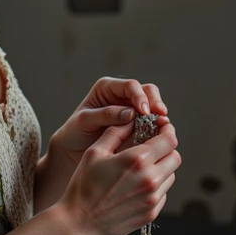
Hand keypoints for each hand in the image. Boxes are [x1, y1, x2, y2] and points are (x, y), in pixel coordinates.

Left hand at [49, 77, 169, 174]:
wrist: (72, 148)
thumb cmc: (75, 131)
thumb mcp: (84, 121)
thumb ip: (106, 115)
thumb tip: (131, 113)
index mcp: (107, 87)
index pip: (130, 85)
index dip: (140, 96)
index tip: (144, 111)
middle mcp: (122, 95)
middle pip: (147, 91)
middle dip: (155, 102)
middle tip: (160, 116)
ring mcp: (131, 109)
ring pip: (153, 105)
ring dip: (159, 115)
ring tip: (163, 126)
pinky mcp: (137, 124)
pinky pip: (151, 121)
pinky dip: (157, 127)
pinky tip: (160, 135)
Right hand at [56, 115, 180, 234]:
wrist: (79, 223)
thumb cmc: (83, 186)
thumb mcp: (95, 152)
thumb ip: (115, 132)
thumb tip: (131, 119)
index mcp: (137, 160)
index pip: (169, 139)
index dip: (167, 130)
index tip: (161, 127)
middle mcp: (150, 179)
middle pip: (175, 157)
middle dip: (166, 149)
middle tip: (152, 147)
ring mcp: (152, 198)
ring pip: (171, 176)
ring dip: (162, 168)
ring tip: (141, 168)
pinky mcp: (151, 213)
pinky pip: (163, 193)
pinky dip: (155, 186)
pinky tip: (136, 186)